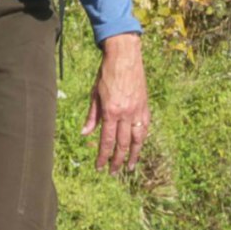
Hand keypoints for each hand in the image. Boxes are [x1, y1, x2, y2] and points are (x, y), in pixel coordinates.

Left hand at [85, 35, 149, 174]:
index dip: (103, 156)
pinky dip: (142, 139)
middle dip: (118, 161)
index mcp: (111, 111)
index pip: (107, 141)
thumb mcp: (94, 94)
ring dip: (133, 155)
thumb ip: (92, 116)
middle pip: (122, 144)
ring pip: (137, 139)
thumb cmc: (106, 73)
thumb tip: (85, 134)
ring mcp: (138, 110)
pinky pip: (145, 127)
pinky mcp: (145, 105)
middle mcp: (126, 114)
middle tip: (114, 173)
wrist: (125, 57)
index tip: (99, 167)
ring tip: (130, 167)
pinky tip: (139, 146)